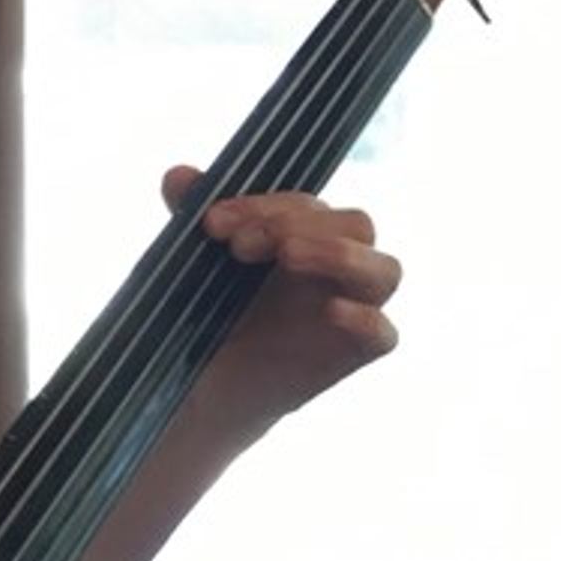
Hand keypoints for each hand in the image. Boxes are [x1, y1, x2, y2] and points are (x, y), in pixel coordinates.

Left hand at [166, 163, 402, 433]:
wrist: (204, 385)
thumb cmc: (209, 316)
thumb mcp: (195, 264)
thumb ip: (193, 218)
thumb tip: (177, 175)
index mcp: (307, 235)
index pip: (306, 204)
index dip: (262, 204)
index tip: (213, 222)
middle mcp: (338, 266)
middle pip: (353, 224)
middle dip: (295, 224)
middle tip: (239, 245)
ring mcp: (352, 308)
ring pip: (384, 269)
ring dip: (338, 254)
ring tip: (288, 255)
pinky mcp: (353, 353)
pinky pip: (382, 333)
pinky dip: (365, 318)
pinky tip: (330, 311)